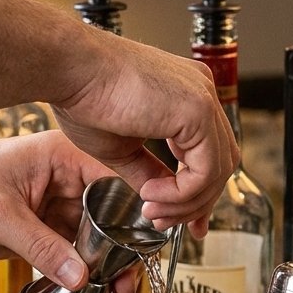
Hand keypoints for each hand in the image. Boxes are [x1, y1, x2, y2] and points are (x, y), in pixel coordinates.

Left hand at [0, 130, 165, 291]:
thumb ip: (41, 246)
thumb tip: (80, 275)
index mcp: (61, 157)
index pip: (111, 184)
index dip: (129, 217)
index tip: (139, 250)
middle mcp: (65, 179)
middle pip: (110, 216)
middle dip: (120, 249)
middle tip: (127, 282)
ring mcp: (56, 206)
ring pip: (95, 238)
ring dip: (105, 265)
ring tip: (114, 292)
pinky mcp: (45, 231)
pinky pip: (73, 253)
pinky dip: (82, 272)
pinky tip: (92, 290)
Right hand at [51, 25, 238, 236]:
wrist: (70, 69)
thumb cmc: (83, 97)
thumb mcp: (122, 148)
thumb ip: (148, 171)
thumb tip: (160, 198)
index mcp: (187, 96)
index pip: (212, 153)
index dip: (199, 192)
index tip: (182, 220)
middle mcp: (202, 92)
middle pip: (221, 163)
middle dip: (196, 202)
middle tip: (164, 222)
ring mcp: (204, 99)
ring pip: (218, 171)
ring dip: (186, 202)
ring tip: (151, 210)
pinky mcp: (198, 111)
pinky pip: (206, 171)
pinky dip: (181, 193)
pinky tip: (149, 194)